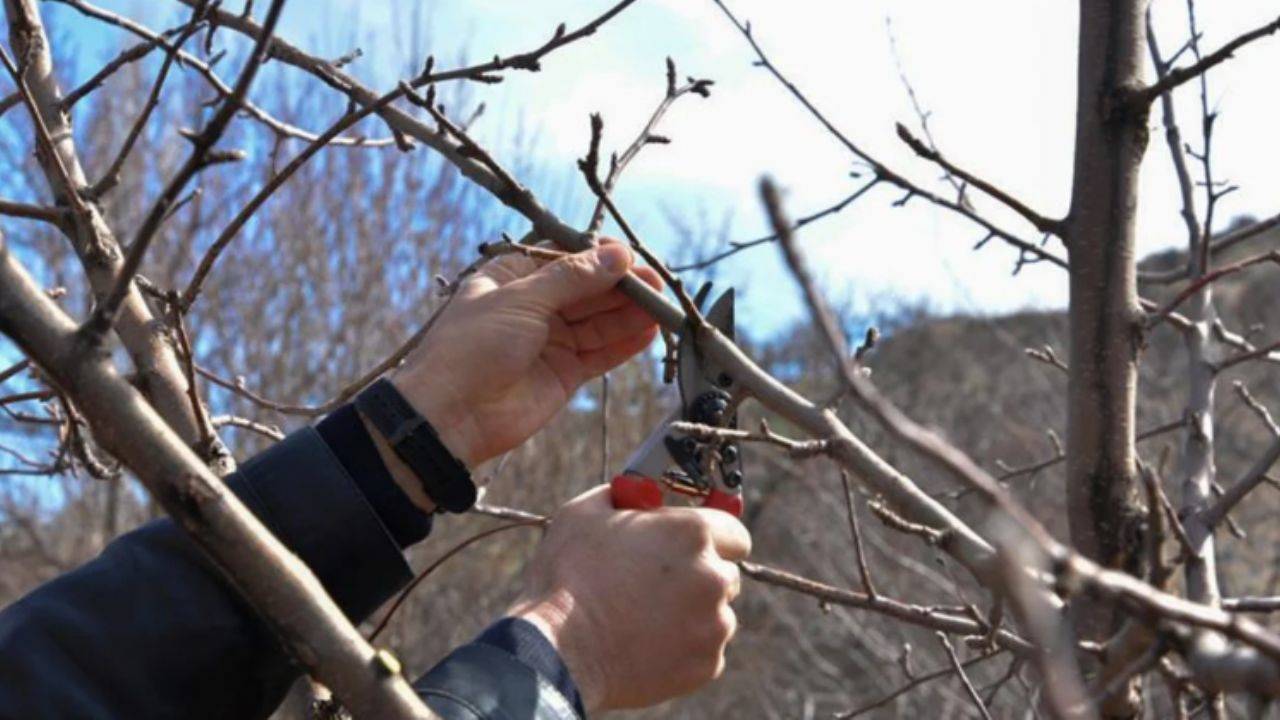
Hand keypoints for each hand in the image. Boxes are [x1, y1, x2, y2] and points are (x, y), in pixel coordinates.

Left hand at [374, 241, 660, 508]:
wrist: (451, 416)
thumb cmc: (471, 347)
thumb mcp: (521, 300)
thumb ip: (573, 279)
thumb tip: (617, 255)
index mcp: (514, 277)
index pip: (566, 257)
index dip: (600, 255)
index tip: (631, 256)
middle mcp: (535, 305)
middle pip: (589, 288)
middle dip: (622, 284)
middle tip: (656, 283)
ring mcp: (551, 339)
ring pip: (600, 319)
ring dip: (630, 312)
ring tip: (661, 306)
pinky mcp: (565, 372)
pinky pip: (601, 352)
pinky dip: (625, 342)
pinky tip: (650, 332)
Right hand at [507, 485, 751, 711]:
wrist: (558, 651)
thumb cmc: (568, 577)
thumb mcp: (584, 513)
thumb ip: (622, 497)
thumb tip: (632, 493)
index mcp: (692, 532)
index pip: (735, 533)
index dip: (714, 540)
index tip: (695, 549)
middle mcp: (713, 577)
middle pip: (726, 575)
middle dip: (699, 578)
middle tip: (659, 586)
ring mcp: (713, 625)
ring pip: (716, 615)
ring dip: (692, 616)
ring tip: (645, 620)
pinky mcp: (706, 665)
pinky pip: (705, 652)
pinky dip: (683, 650)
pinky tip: (645, 645)